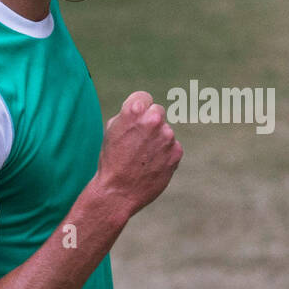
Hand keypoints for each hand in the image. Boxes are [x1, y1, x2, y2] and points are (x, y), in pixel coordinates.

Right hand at [93, 91, 182, 217]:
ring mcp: (167, 136)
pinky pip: (172, 147)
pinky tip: (151, 165)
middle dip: (150, 123)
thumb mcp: (112, 130)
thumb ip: (130, 115)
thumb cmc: (111, 160)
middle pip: (158, 112)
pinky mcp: (177, 152)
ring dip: (158, 140)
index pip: (145, 97)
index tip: (135, 119)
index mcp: (134, 110)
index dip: (138, 108)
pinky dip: (165, 154)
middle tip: (139, 141)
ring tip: (142, 157)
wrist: (118, 192)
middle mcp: (153, 120)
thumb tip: (144, 109)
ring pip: (166, 131)